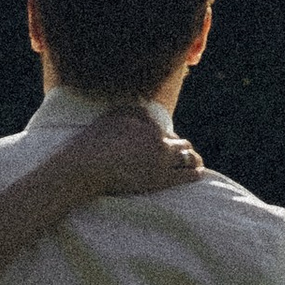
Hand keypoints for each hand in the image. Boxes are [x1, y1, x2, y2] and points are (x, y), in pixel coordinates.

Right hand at [78, 110, 205, 199]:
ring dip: (193, 159)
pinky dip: (195, 173)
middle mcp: (156, 136)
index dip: (167, 139)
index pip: (164, 130)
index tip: (167, 145)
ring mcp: (160, 157)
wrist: (86, 167)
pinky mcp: (161, 178)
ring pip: (187, 156)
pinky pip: (187, 174)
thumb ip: (130, 112)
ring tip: (196, 163)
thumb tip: (145, 107)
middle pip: (179, 142)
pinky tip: (199, 173)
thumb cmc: (90, 145)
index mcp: (145, 121)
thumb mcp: (110, 119)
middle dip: (181, 148)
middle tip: (183, 154)